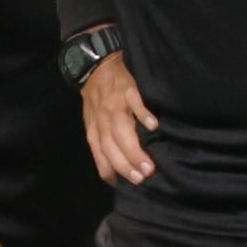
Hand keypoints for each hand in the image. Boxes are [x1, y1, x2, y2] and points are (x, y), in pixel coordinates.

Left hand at [79, 48, 157, 185]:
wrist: (95, 63)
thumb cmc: (97, 96)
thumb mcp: (92, 118)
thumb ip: (101, 139)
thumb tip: (114, 169)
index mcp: (94, 127)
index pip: (100, 153)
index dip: (110, 169)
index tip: (125, 183)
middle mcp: (103, 118)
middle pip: (111, 145)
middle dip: (126, 164)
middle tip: (142, 177)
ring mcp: (115, 103)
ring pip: (122, 129)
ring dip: (134, 149)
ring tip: (148, 165)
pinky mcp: (128, 88)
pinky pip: (135, 102)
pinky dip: (143, 114)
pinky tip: (153, 126)